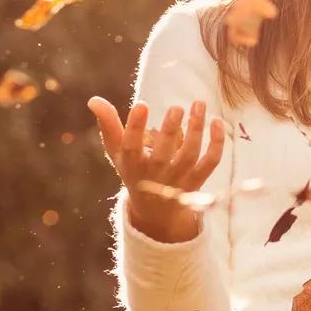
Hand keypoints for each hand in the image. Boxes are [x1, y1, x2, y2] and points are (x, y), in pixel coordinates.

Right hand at [89, 96, 224, 243]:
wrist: (154, 210)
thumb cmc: (133, 170)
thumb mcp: (117, 151)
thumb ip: (108, 124)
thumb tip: (93, 99)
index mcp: (132, 165)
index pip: (131, 147)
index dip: (135, 126)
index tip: (141, 103)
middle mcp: (154, 174)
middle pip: (163, 154)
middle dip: (170, 130)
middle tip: (176, 107)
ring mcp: (177, 180)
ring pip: (190, 155)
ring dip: (196, 130)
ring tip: (199, 104)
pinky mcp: (197, 181)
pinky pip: (210, 162)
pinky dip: (216, 144)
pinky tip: (216, 122)